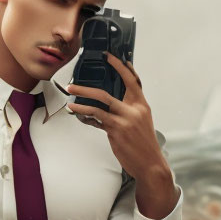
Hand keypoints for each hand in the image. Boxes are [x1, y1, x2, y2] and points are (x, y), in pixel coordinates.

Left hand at [65, 51, 169, 181]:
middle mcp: (133, 111)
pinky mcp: (115, 133)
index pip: (132, 80)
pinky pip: (96, 122)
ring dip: (80, 104)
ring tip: (70, 102)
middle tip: (73, 85)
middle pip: (106, 94)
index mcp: (142, 105)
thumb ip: (128, 108)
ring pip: (97, 108)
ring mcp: (123, 122)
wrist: (150, 163)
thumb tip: (110, 101)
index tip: (109, 56)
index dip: (120, 66)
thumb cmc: (144, 142)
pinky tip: (79, 116)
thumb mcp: (141, 120)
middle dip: (86, 89)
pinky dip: (86, 118)